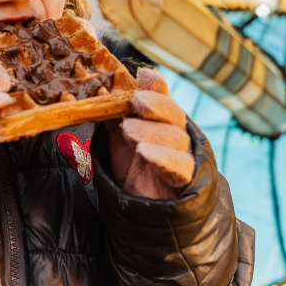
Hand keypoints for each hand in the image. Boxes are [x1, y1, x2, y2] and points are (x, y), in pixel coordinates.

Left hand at [108, 68, 193, 198]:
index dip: (155, 86)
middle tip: (136, 101)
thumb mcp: (117, 140)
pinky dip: (164, 158)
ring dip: (152, 131)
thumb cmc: (132, 170)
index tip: (143, 75)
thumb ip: (113, 118)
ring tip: (128, 130)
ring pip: (176, 138)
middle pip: (173, 114)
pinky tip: (145, 153)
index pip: (162, 97)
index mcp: (161, 121)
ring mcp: (183, 157)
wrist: (143, 210)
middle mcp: (176, 134)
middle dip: (155, 105)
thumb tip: (101, 93)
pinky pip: (181, 167)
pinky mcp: (185, 181)